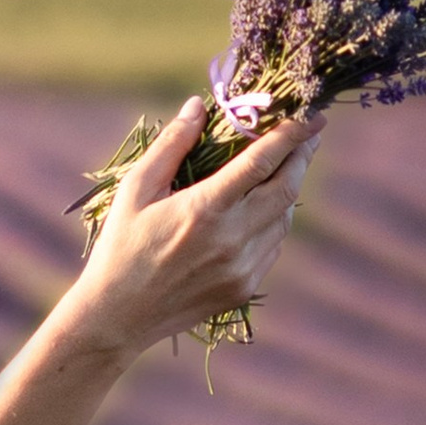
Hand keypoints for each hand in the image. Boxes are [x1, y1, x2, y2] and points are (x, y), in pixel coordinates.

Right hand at [68, 91, 324, 360]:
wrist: (115, 318)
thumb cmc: (120, 249)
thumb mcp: (136, 191)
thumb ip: (171, 145)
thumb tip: (198, 106)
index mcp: (204, 209)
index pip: (263, 160)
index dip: (292, 133)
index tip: (310, 116)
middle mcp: (230, 239)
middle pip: (287, 188)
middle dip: (301, 157)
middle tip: (307, 137)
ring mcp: (240, 268)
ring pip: (283, 219)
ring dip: (287, 190)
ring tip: (282, 171)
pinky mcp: (242, 289)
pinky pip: (272, 247)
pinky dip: (274, 223)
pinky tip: (260, 212)